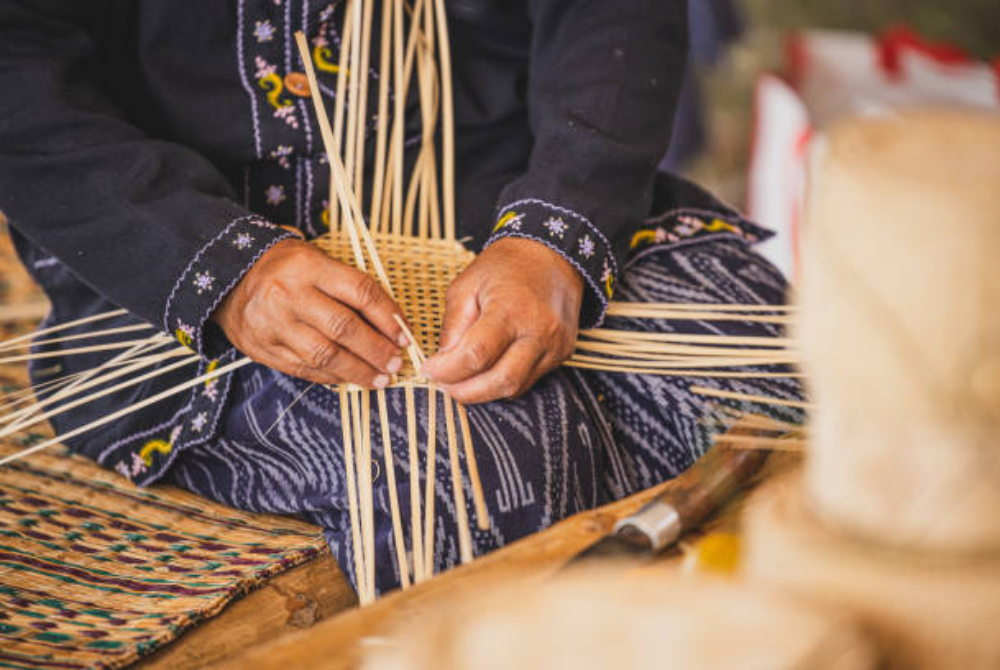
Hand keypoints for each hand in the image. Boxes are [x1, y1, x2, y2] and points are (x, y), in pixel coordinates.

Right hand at [213, 239, 407, 386]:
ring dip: (358, 371)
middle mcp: (289, 294)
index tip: (404, 336)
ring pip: (325, 355)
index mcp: (308, 266)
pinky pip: (304, 369)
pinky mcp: (263, 349)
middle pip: (344, 328)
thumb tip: (391, 324)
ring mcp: (273, 324)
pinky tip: (349, 379)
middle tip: (395, 363)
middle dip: (376, 350)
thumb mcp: (316, 261)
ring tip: (380, 379)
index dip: (388, 318)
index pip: (360, 292)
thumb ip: (349, 288)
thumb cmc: (286, 268)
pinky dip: (332, 377)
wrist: (228, 277)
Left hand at [422, 237, 583, 402]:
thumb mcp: (467, 284)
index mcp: (511, 309)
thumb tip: (444, 359)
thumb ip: (454, 324)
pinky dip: (501, 383)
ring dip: (482, 392)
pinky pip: (527, 381)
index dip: (448, 370)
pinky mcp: (561, 354)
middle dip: (466, 391)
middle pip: (501, 381)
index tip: (429, 370)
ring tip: (460, 380)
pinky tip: (485, 373)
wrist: (551, 257)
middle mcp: (538, 331)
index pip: (477, 355)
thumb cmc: (507, 266)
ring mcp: (554, 345)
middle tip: (442, 384)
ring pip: (515, 388)